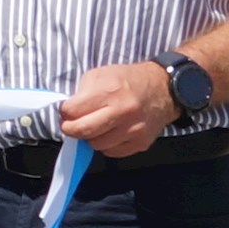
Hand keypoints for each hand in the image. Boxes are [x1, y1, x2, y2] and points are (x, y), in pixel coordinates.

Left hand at [58, 59, 175, 157]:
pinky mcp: (141, 143)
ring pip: (96, 145)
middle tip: (71, 124)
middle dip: (70, 129)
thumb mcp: (101, 75)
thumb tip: (67, 111)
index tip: (66, 111)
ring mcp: (134, 130)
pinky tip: (110, 132)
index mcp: (110, 93)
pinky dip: (106, 145)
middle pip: (82, 131)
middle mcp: (123, 112)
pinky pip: (112, 152)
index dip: (64, 112)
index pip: (73, 111)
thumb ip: (82, 93)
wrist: (164, 89)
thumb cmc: (128, 80)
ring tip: (96, 125)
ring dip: (90, 137)